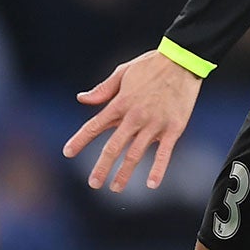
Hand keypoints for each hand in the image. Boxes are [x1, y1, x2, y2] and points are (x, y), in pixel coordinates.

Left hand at [62, 50, 202, 192]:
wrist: (182, 61)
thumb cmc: (150, 65)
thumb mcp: (122, 72)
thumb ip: (103, 89)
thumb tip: (81, 99)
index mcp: (120, 103)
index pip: (94, 125)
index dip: (80, 140)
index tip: (67, 153)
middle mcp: (134, 116)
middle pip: (113, 147)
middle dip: (102, 167)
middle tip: (93, 183)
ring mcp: (154, 124)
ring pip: (136, 154)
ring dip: (124, 173)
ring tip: (116, 188)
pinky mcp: (173, 128)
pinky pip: (165, 153)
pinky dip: (158, 169)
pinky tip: (152, 184)